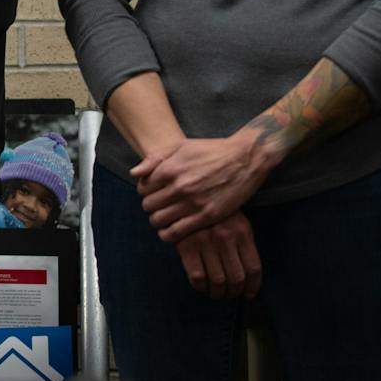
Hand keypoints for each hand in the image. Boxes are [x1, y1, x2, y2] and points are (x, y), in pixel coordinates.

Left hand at [134, 131, 276, 242]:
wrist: (245, 158)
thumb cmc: (212, 150)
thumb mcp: (181, 146)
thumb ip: (155, 159)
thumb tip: (135, 174)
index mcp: (170, 169)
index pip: (142, 189)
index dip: (146, 192)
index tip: (154, 193)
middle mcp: (179, 187)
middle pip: (148, 206)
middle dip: (151, 207)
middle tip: (160, 206)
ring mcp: (192, 203)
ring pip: (159, 220)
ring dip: (158, 221)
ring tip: (165, 218)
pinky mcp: (206, 216)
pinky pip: (176, 232)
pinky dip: (168, 234)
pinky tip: (171, 230)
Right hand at [174, 213, 261, 299]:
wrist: (188, 197)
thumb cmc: (216, 215)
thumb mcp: (237, 223)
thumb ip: (244, 246)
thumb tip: (249, 278)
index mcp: (242, 232)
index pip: (253, 268)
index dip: (253, 287)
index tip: (248, 294)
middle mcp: (225, 238)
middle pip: (236, 278)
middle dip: (234, 292)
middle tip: (230, 294)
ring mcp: (205, 242)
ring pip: (217, 281)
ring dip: (218, 293)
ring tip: (217, 292)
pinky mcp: (186, 246)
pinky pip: (197, 277)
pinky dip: (201, 287)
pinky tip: (202, 285)